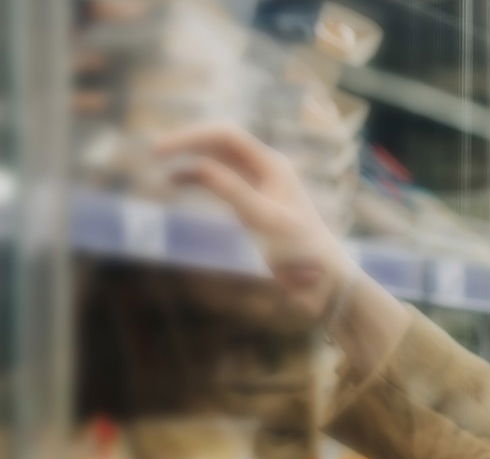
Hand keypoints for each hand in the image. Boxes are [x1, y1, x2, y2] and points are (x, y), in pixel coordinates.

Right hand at [153, 123, 358, 323]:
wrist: (323, 280)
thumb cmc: (300, 250)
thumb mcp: (263, 219)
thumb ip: (232, 191)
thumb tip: (197, 166)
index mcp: (272, 165)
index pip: (225, 135)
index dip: (190, 137)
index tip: (158, 151)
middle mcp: (267, 169)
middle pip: (221, 141)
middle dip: (188, 142)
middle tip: (153, 152)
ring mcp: (261, 185)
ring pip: (219, 159)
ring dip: (191, 157)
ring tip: (159, 163)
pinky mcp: (254, 204)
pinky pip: (222, 180)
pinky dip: (198, 177)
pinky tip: (176, 181)